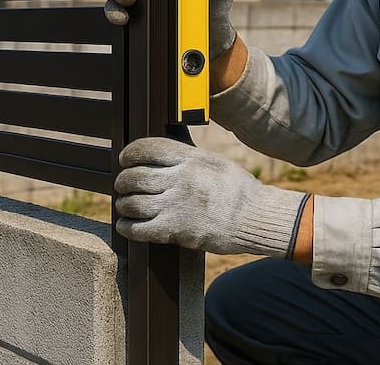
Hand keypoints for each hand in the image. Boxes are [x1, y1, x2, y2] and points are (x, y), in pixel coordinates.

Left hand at [114, 137, 307, 256]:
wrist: (256, 218)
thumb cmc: (238, 190)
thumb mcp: (214, 162)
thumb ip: (188, 158)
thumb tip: (161, 155)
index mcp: (191, 158)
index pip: (147, 148)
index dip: (130, 153)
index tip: (126, 160)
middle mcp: (181, 179)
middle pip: (134, 177)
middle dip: (123, 182)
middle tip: (124, 186)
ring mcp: (177, 206)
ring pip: (132, 203)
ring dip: (124, 205)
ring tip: (126, 206)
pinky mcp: (176, 231)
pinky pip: (138, 229)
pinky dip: (127, 227)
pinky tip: (127, 225)